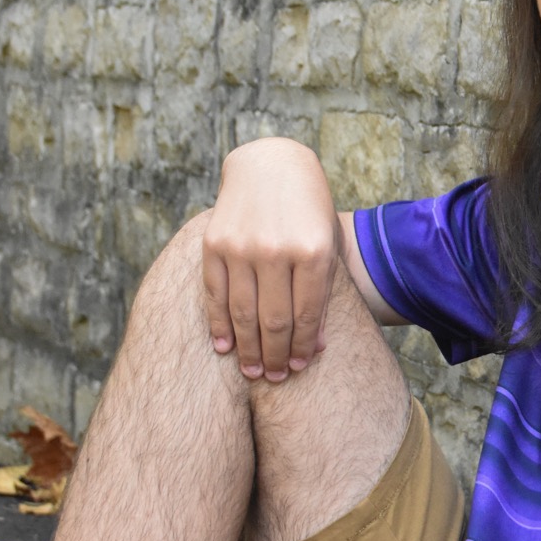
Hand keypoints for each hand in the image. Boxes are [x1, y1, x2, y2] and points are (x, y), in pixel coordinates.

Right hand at [203, 138, 340, 381]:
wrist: (270, 163)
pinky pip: (215, 295)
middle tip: (276, 377)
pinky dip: (219, 325)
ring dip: (249, 349)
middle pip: (275, 321)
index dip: (303, 347)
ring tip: (254, 370)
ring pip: (244, 314)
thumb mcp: (326, 243)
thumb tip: (314, 347)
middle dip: (277, 356)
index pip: (307, 315)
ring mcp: (242, 246)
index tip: (300, 367)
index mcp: (313, 250)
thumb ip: (323, 292)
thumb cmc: (308, 210)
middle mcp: (277, 249)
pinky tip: (225, 347)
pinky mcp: (214, 243)